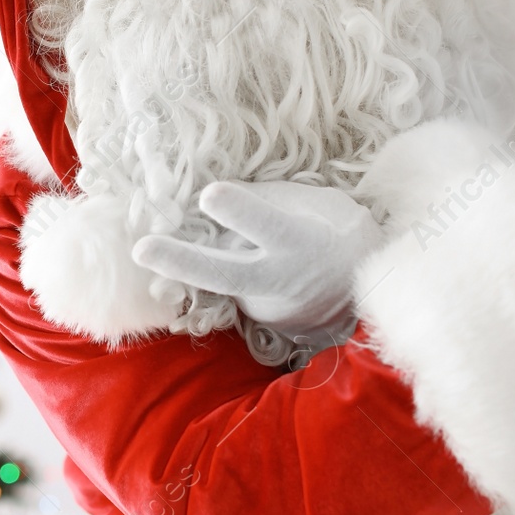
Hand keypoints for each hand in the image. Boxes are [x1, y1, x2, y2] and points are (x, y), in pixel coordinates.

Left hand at [131, 180, 383, 347]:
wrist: (372, 296)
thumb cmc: (344, 236)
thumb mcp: (319, 205)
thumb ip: (271, 200)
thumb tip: (220, 193)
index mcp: (299, 242)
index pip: (266, 225)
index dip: (239, 210)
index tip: (210, 194)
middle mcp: (279, 280)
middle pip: (223, 273)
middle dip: (179, 260)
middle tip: (142, 249)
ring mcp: (267, 307)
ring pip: (223, 279)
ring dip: (205, 262)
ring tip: (183, 250)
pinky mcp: (260, 321)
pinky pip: (236, 288)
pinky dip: (232, 274)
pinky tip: (240, 265)